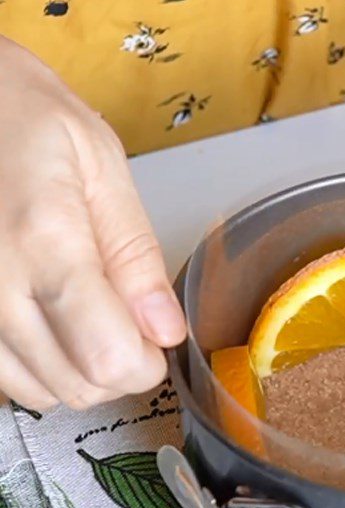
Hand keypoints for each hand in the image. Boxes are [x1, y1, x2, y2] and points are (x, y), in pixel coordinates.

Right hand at [0, 37, 185, 411]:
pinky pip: (3, 376)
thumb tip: (165, 329)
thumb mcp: (100, 166)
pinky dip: (38, 364)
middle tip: (128, 323)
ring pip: (39, 391)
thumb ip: (134, 253)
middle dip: (119, 368)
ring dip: (78, 370)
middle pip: (77, 386)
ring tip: (87, 316)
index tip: (156, 337)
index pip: (109, 358)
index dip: (147, 362)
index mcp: (44, 243)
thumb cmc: (22, 116)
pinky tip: (49, 321)